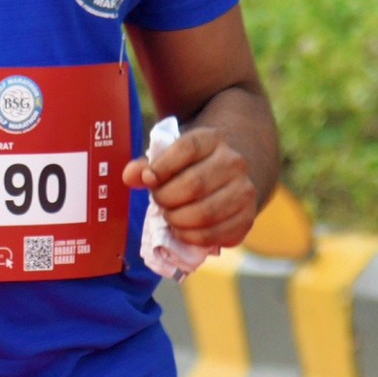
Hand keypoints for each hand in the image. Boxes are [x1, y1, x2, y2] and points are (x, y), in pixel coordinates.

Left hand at [126, 127, 259, 252]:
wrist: (228, 178)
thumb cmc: (191, 167)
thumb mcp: (171, 158)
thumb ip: (148, 166)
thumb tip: (130, 176)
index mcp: (213, 139)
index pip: (186, 149)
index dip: (162, 167)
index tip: (149, 179)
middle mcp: (234, 162)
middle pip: (194, 184)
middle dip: (167, 198)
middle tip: (159, 201)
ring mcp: (244, 191)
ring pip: (204, 212)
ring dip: (177, 220)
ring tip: (170, 216)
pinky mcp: (247, 218)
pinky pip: (213, 235)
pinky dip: (190, 237)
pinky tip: (182, 230)